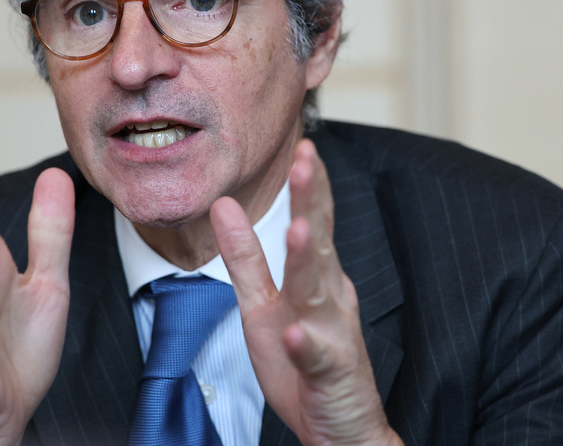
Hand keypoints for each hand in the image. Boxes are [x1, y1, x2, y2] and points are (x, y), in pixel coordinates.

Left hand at [211, 139, 401, 445]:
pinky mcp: (331, 376)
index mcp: (316, 278)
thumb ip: (246, 256)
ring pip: (320, 294)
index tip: (303, 146)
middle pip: (321, 243)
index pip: (313, 222)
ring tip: (299, 230)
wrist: (339, 430)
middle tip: (310, 159)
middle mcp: (330, 299)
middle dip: (314, 201)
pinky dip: (309, 346)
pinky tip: (298, 334)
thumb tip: (223, 204)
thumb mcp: (264, 302)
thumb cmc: (303, 364)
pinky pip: (319, 359)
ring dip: (310, 261)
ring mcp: (333, 336)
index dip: (309, 186)